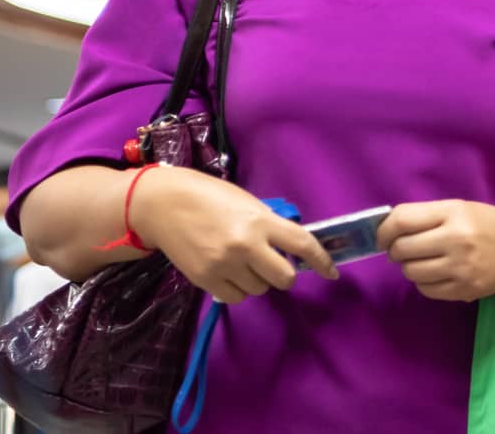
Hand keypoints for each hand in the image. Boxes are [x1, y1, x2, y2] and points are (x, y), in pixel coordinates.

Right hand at [129, 166, 337, 303]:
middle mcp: (246, 245)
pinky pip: (236, 296)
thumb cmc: (209, 197)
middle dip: (284, 274)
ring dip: (257, 279)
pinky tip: (228, 272)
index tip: (331, 272)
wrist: (162, 205)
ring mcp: (224, 265)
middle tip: (272, 264)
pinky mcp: (205, 280)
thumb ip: (269, 225)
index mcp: (261, 221)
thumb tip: (290, 247)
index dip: (321, 261)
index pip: (303, 244)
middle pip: (284, 277)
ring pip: (259, 289)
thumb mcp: (247, 203)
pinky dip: (238, 289)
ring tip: (242, 262)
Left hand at [377, 201, 494, 302]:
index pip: (402, 220)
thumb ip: (427, 216)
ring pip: (411, 272)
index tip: (383, 236)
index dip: (384, 230)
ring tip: (423, 260)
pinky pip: (425, 289)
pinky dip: (424, 282)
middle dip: (395, 250)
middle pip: (402, 248)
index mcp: (454, 213)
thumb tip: (388, 230)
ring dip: (409, 267)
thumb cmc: (489, 224)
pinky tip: (436, 273)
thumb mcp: (461, 208)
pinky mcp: (463, 290)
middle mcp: (455, 239)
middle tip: (404, 249)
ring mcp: (460, 267)